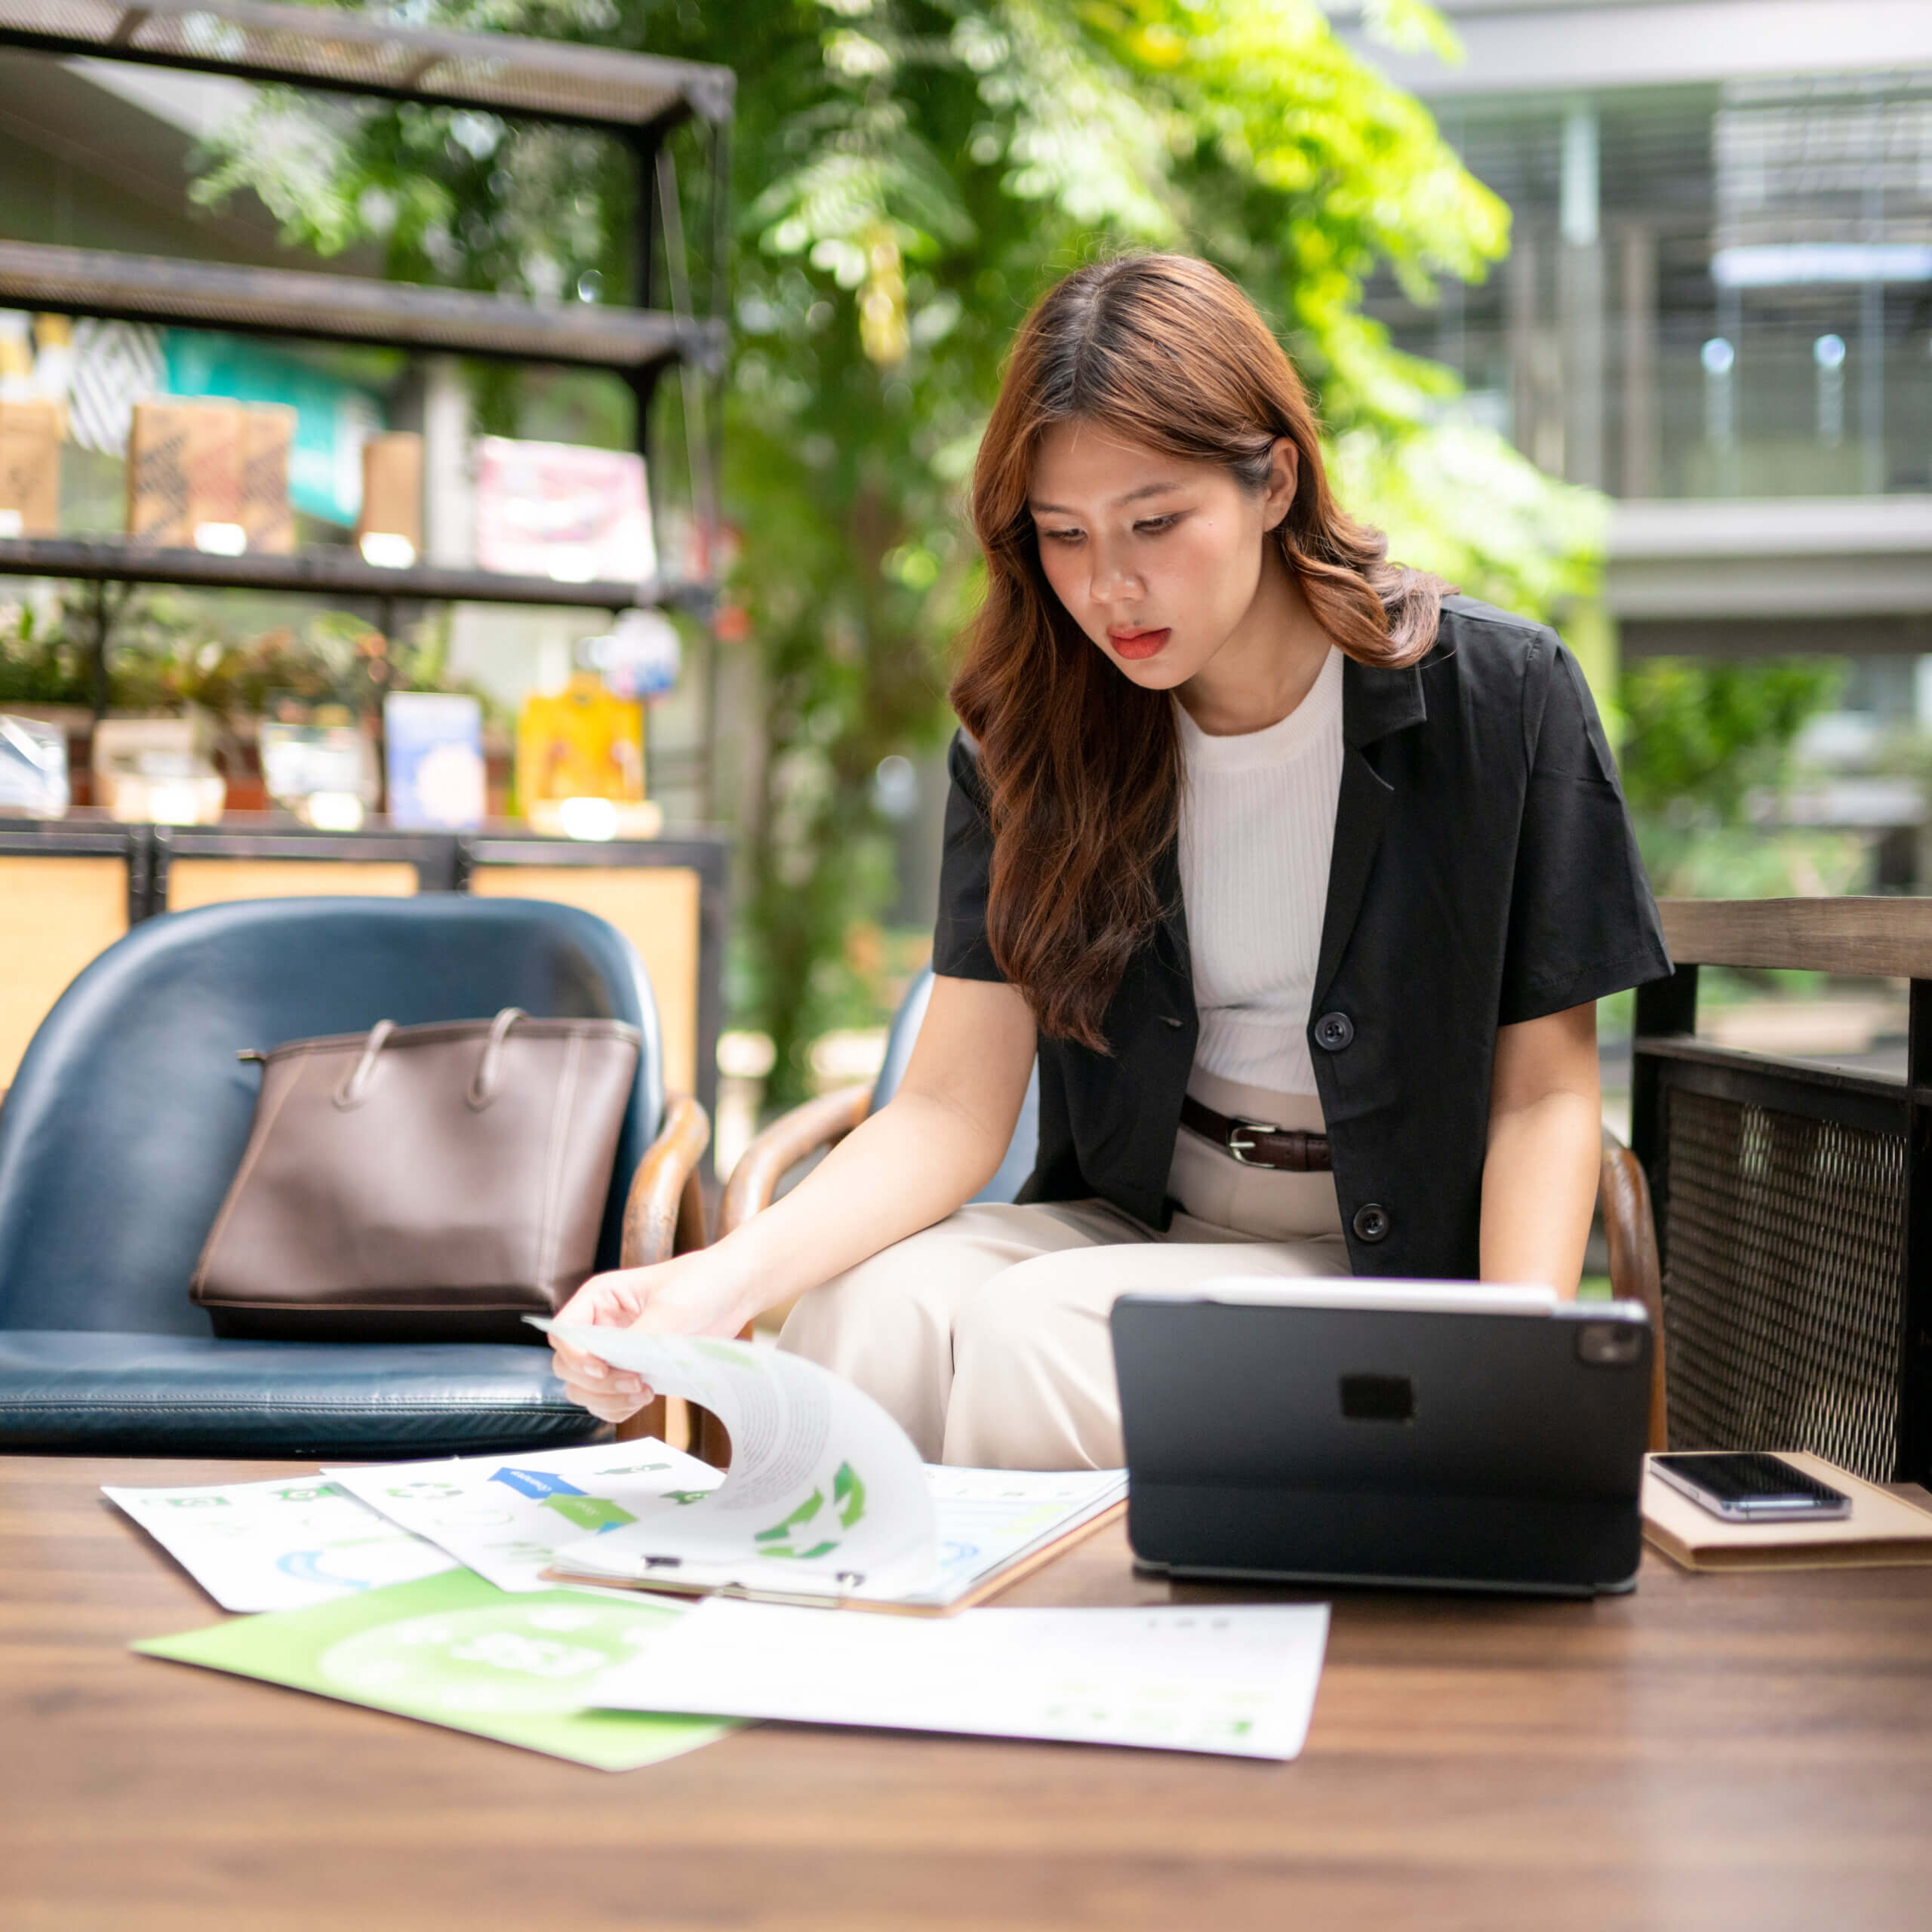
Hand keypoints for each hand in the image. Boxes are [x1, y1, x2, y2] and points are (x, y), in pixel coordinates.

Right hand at [548, 1244, 757, 1425]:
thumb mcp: (671, 1306)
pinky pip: (607, 1401)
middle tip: (635, 1381)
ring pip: (584, 1389)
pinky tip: (645, 1398)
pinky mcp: (633, 1370)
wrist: (734, 1292)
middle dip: (596, 1382)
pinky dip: (618, 1408)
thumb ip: (641, 1335)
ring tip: (644, 1392)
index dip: (575, 1355)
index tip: (602, 1367)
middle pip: (567, 1367)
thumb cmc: (702, 1282)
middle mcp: (600, 1326)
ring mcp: (615, 1351)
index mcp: (599, 1298)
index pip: (563, 1333)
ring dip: (607, 1399)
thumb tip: (620, 1365)